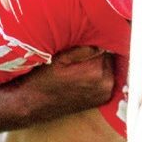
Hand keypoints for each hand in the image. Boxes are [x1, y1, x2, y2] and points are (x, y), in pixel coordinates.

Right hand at [0, 47, 116, 123]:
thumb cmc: (41, 80)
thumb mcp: (59, 58)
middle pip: (109, 56)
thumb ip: (84, 48)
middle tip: (79, 50)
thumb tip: (103, 39)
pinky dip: (98, 73)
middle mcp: (106, 84)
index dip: (96, 38)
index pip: (107, 44)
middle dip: (98, 51)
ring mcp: (105, 93)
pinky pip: (105, 78)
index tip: (86, 36)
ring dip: (98, 62)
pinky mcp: (102, 99)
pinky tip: (82, 73)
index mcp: (97, 71)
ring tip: (78, 63)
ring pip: (108, 66)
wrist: (32, 105)